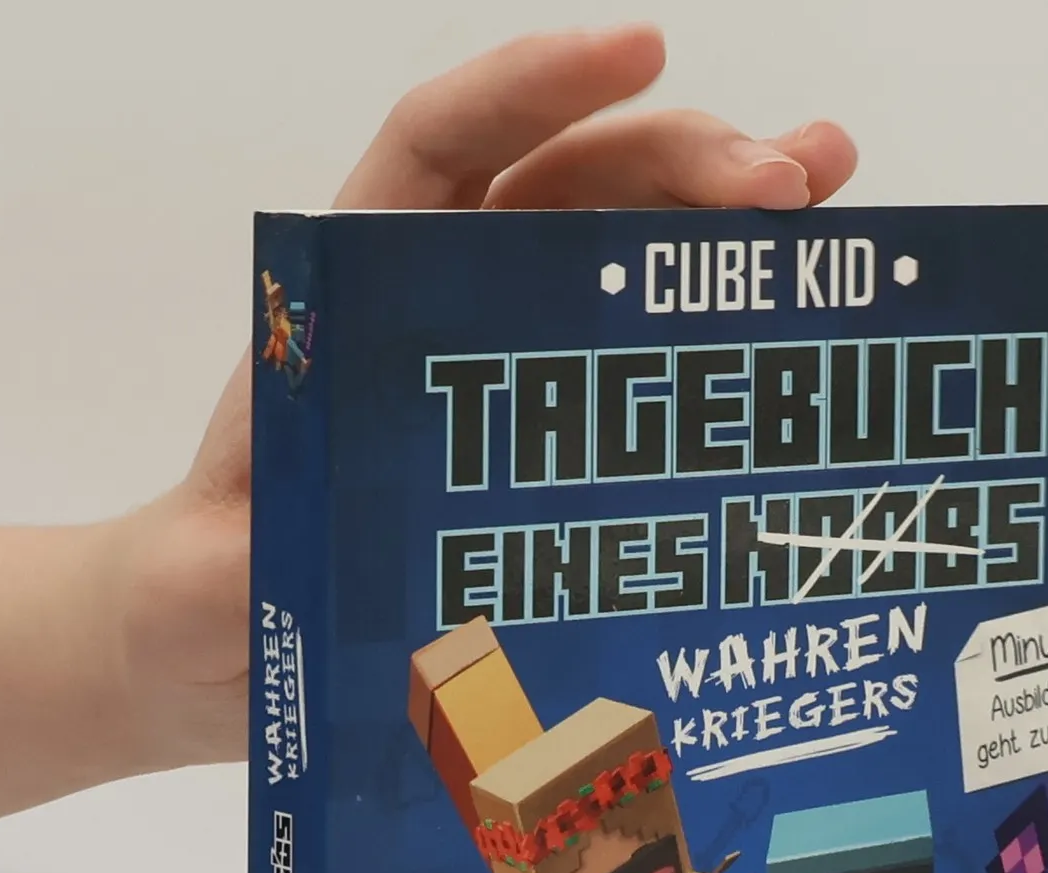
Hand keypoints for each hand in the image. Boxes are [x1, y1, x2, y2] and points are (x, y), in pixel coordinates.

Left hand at [114, 26, 857, 769]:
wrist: (224, 638)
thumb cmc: (217, 588)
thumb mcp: (219, 572)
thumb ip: (241, 562)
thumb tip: (283, 571)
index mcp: (351, 298)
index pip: (440, 148)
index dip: (535, 87)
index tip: (642, 51)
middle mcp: (436, 304)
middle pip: (567, 188)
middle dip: (682, 162)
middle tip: (793, 184)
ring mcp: (501, 361)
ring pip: (620, 258)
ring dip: (722, 221)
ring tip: (830, 194)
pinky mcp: (544, 433)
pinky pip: (638, 363)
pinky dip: (711, 330)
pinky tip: (788, 317)